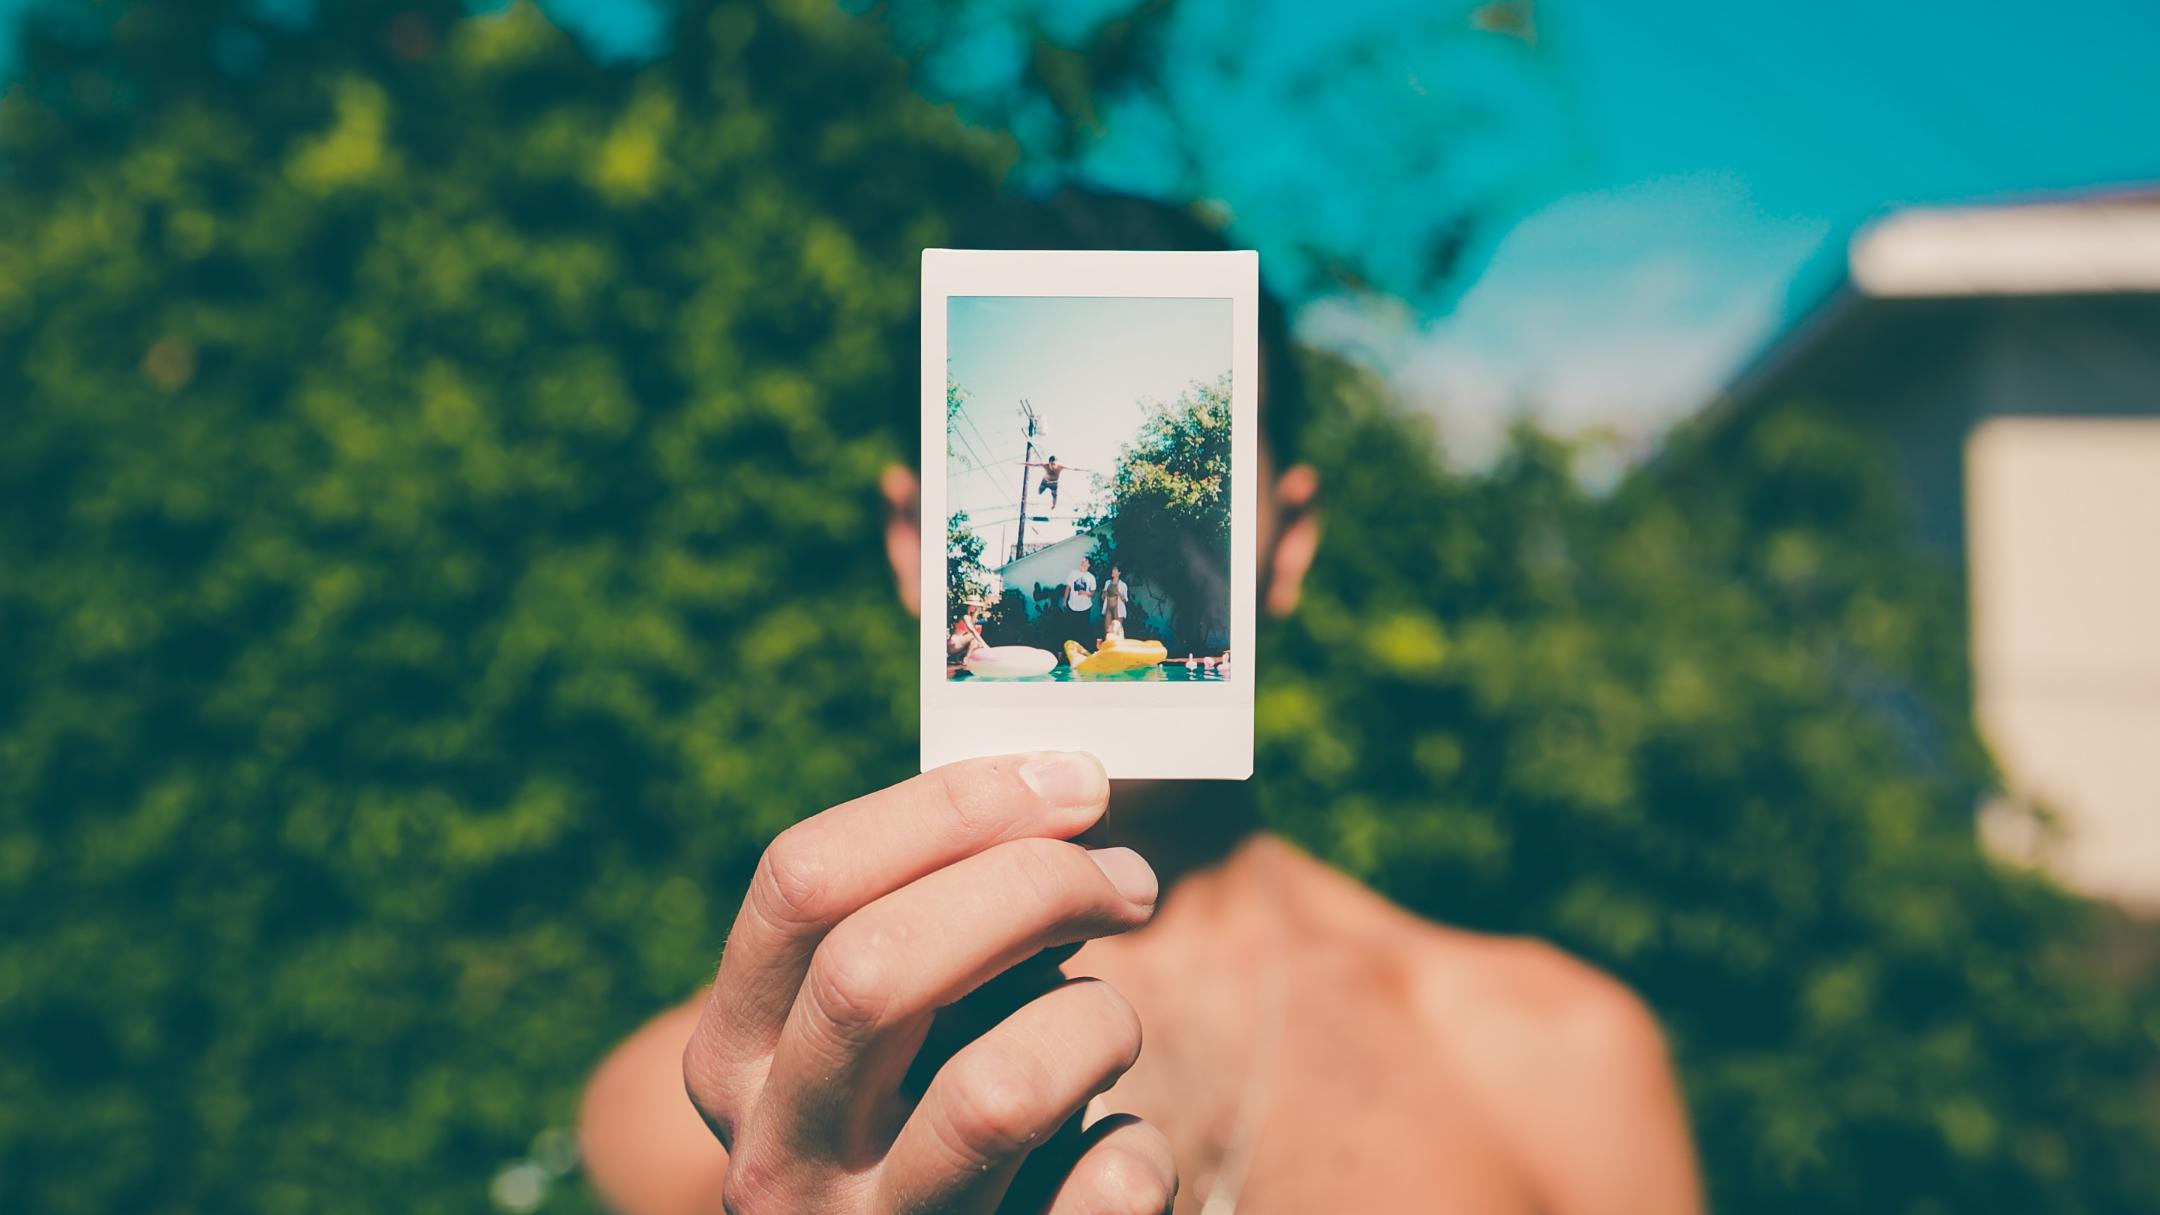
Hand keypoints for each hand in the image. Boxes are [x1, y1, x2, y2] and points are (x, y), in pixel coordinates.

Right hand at [683, 753, 1177, 1213]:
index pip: (803, 882)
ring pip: (997, 1092)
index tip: (1070, 781)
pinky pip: (1100, 1190)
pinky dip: (1136, 1149)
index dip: (951, 808)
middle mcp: (776, 1159)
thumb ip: (933, 921)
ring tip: (1109, 1029)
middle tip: (1129, 879)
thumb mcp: (894, 1024)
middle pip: (874, 968)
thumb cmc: (934, 1118)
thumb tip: (1061, 789)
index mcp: (733, 1057)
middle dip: (1033, 887)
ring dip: (1095, 1023)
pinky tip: (1114, 1148)